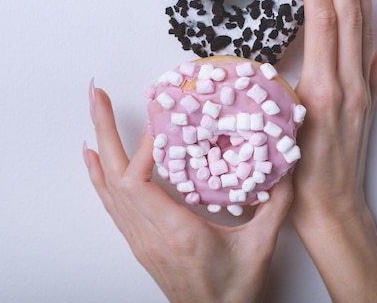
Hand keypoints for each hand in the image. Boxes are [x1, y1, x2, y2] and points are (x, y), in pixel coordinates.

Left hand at [84, 81, 293, 302]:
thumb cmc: (233, 291)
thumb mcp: (261, 248)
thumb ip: (275, 206)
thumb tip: (285, 167)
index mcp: (177, 234)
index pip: (138, 185)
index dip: (141, 148)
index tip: (157, 119)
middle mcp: (149, 235)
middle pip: (113, 177)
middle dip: (104, 129)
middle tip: (97, 93)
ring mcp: (138, 238)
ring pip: (107, 187)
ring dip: (100, 143)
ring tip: (94, 108)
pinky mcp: (137, 240)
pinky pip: (109, 202)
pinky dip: (98, 173)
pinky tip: (91, 153)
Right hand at [289, 0, 376, 301]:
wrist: (332, 210)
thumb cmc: (297, 180)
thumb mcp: (275, 130)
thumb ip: (273, 90)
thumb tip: (261, 60)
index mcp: (320, 89)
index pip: (321, 23)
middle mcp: (347, 83)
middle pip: (348, 13)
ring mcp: (362, 89)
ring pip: (366, 26)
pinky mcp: (369, 98)